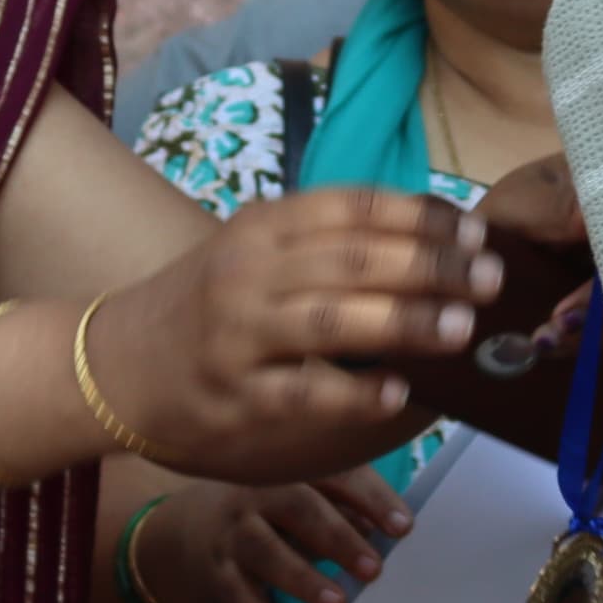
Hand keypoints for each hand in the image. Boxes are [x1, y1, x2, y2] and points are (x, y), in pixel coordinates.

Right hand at [92, 189, 493, 484]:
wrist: (111, 365)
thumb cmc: (203, 306)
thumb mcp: (254, 254)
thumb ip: (325, 247)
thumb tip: (429, 246)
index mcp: (263, 227)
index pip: (355, 208)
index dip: (422, 217)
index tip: (477, 232)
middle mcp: (250, 271)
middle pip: (355, 259)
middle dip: (432, 266)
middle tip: (491, 279)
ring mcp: (239, 334)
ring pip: (333, 318)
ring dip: (406, 321)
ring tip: (462, 328)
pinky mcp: (233, 394)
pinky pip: (302, 389)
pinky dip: (354, 390)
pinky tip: (398, 392)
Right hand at [141, 469, 413, 602]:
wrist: (193, 528)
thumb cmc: (270, 513)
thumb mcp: (304, 501)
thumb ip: (344, 510)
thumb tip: (386, 528)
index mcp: (290, 469)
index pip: (335, 475)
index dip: (370, 498)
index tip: (403, 527)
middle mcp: (257, 492)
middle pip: (299, 508)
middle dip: (338, 538)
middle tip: (373, 569)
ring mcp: (232, 530)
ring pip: (264, 550)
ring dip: (302, 578)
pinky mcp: (216, 569)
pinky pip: (236, 592)